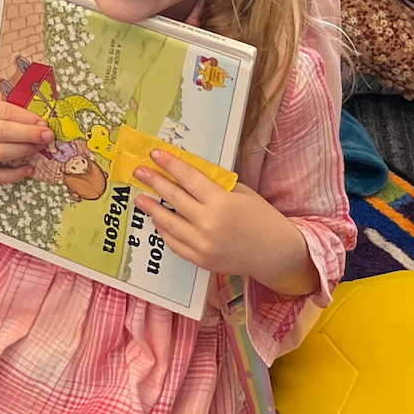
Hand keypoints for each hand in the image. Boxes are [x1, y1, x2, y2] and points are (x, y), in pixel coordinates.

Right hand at [0, 92, 53, 183]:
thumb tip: (24, 110)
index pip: (3, 113)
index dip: (25, 118)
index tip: (41, 120)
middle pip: (4, 134)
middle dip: (30, 135)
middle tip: (48, 135)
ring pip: (0, 155)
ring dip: (24, 152)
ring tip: (40, 148)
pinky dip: (11, 176)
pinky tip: (27, 170)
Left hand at [132, 153, 308, 287]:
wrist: (274, 253)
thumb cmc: (261, 217)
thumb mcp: (241, 193)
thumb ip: (214, 185)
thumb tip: (186, 173)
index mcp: (222, 202)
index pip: (188, 178)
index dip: (170, 164)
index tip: (155, 154)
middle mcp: (209, 224)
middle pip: (174, 197)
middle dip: (154, 181)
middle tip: (139, 171)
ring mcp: (203, 244)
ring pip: (168, 223)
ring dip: (152, 208)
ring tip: (141, 197)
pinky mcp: (200, 260)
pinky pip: (174, 243)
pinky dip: (164, 230)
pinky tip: (158, 220)